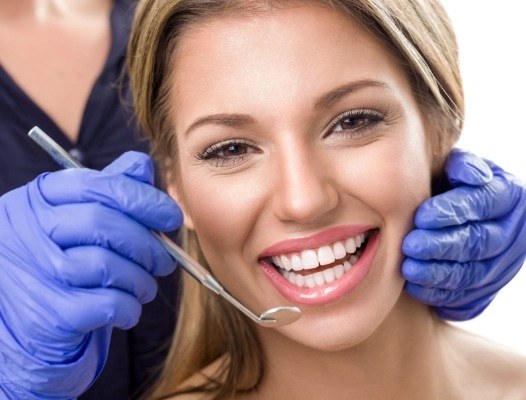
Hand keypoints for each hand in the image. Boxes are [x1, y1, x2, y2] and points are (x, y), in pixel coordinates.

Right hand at [0, 152, 181, 398]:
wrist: (23, 322)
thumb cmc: (59, 260)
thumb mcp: (74, 216)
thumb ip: (108, 189)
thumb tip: (143, 166)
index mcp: (38, 199)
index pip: (96, 185)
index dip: (142, 199)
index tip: (171, 217)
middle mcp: (29, 231)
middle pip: (102, 223)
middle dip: (146, 243)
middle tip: (165, 261)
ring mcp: (35, 273)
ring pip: (106, 265)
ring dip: (140, 279)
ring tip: (145, 286)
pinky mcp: (49, 314)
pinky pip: (107, 304)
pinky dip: (129, 307)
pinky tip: (128, 308)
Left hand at [402, 149, 525, 319]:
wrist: (462, 216)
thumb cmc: (451, 186)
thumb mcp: (458, 168)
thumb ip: (461, 166)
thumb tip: (469, 174)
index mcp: (507, 196)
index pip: (483, 203)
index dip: (453, 211)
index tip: (422, 216)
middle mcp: (510, 232)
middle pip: (478, 242)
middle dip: (442, 246)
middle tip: (411, 245)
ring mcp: (500, 264)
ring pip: (471, 273)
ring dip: (438, 273)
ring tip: (408, 269)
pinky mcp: (485, 288)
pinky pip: (464, 296)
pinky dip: (438, 293)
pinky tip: (414, 287)